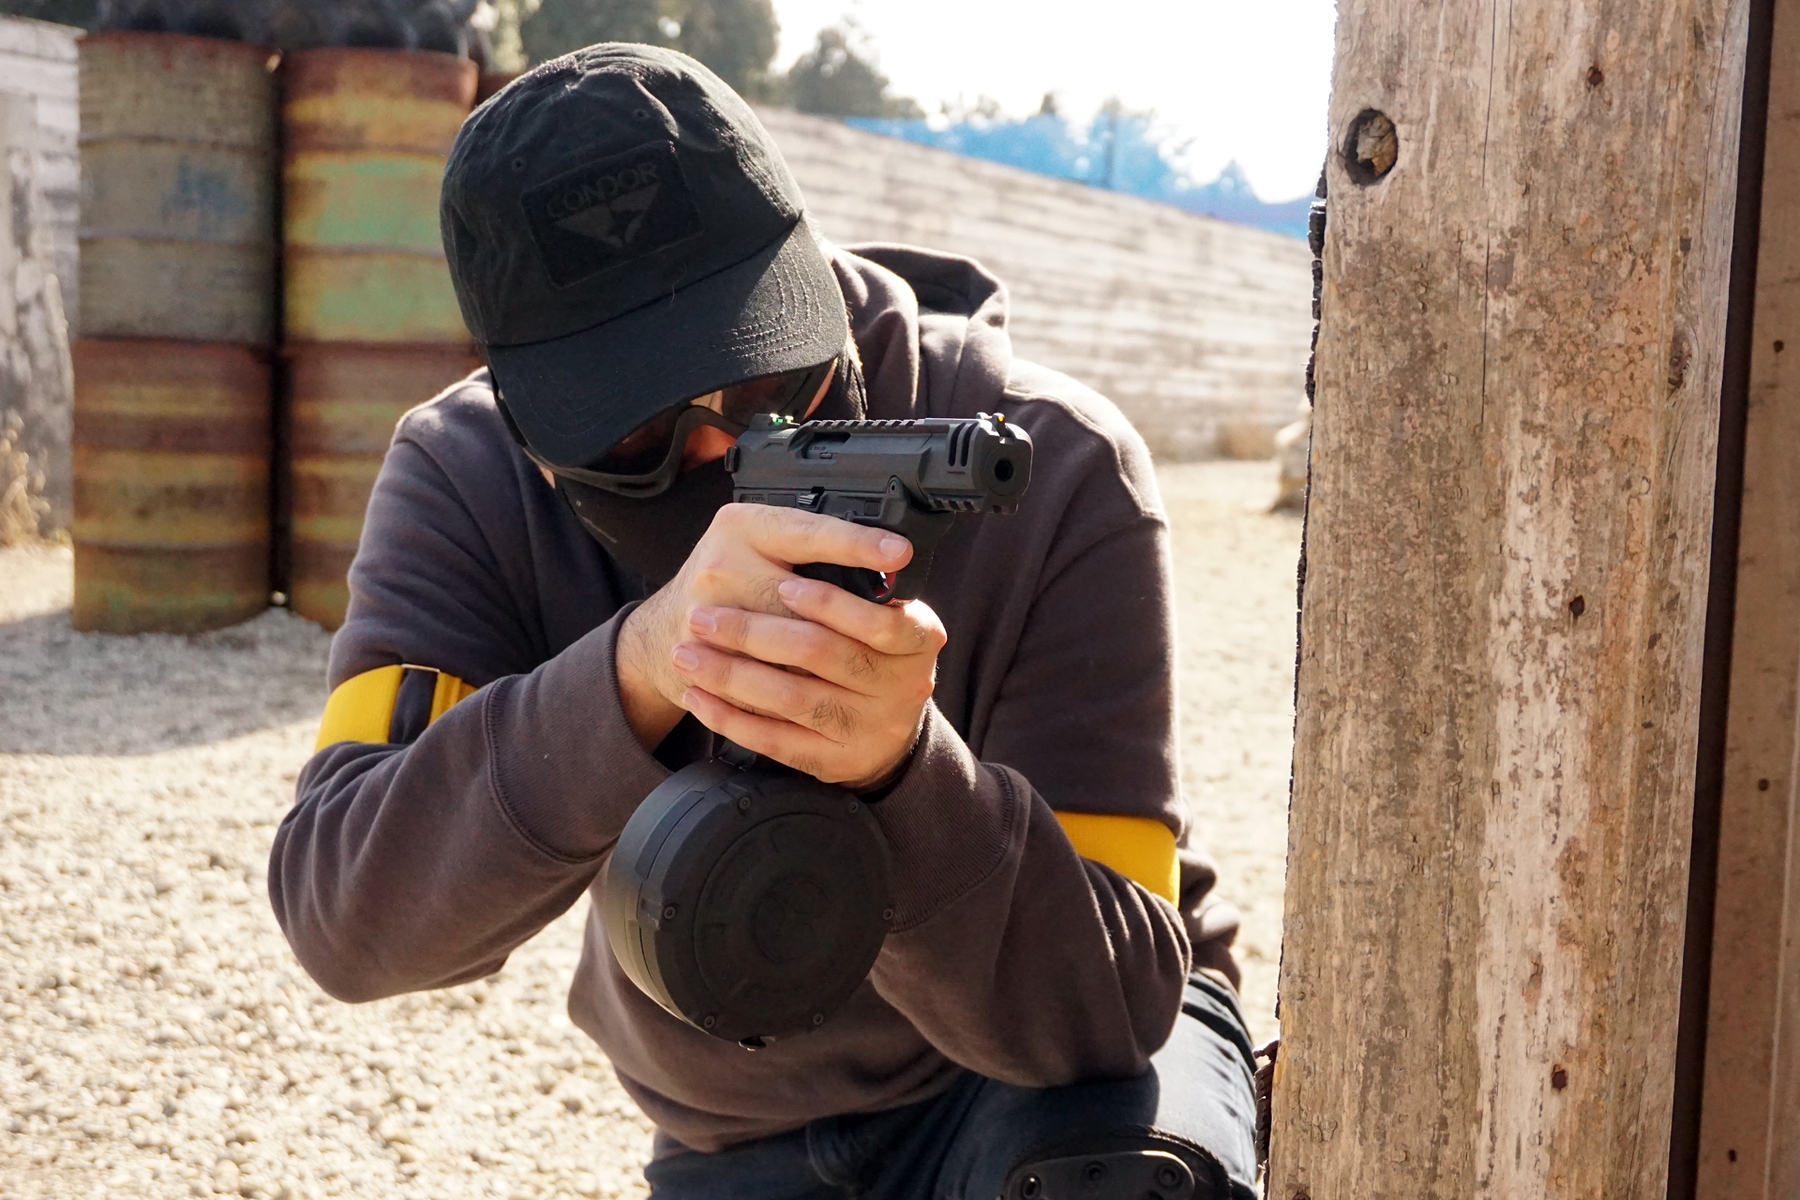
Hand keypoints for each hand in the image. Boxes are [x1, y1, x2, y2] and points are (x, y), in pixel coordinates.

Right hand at [614, 504, 922, 761]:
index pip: (808, 533)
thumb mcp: (766, 546)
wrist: (668, 630)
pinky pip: (752, 689)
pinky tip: (819, 701)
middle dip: (844, 624)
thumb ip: (813, 551)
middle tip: (886, 642)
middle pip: (796, 600)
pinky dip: (790, 699)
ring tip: (860, 677)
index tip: (898, 552)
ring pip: (779, 649)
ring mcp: (702, 616)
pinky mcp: (695, 661)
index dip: (856, 544)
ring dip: (823, 668)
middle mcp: (720, 565)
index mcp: (743, 526)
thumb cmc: (732, 583)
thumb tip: (888, 567)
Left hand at [672, 577, 945, 788]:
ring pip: (791, 697)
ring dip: (730, 675)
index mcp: (922, 635)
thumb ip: (857, 585)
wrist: (880, 723)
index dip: (831, 604)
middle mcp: (905, 683)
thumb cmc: (866, 646)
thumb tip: (802, 554)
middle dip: (752, 632)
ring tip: (688, 653)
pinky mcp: (838, 761)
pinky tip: (700, 696)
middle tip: (702, 618)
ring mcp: (872, 726)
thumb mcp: (886, 611)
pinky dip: (731, 719)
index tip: (788, 588)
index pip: (882, 617)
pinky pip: (776, 741)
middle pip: (821, 652)